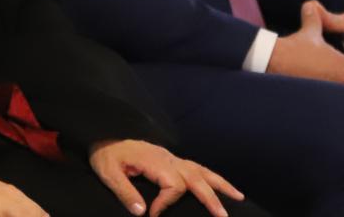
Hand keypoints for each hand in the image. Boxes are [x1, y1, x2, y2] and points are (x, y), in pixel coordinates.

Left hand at [88, 139, 243, 216]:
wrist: (105, 135)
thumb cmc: (106, 155)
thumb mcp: (109, 174)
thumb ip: (125, 192)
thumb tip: (142, 214)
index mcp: (154, 161)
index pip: (172, 185)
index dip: (165, 203)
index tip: (152, 215)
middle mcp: (168, 158)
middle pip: (195, 177)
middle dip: (211, 197)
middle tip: (223, 216)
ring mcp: (171, 158)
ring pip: (201, 170)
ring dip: (220, 184)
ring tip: (238, 196)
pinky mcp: (171, 160)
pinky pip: (196, 168)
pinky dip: (211, 177)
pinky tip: (219, 186)